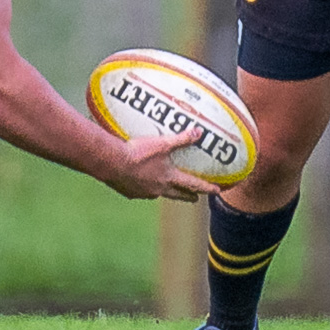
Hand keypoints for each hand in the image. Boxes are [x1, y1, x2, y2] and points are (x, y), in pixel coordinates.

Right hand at [104, 126, 220, 202]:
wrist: (111, 163)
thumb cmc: (137, 153)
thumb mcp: (161, 143)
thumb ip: (180, 139)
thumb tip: (199, 132)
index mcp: (168, 178)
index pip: (193, 185)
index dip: (206, 188)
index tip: (217, 191)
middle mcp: (159, 189)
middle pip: (178, 195)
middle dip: (188, 196)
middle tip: (195, 198)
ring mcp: (144, 193)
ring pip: (160, 194)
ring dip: (167, 192)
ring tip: (167, 188)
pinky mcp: (130, 193)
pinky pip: (142, 192)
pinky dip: (145, 188)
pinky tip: (140, 181)